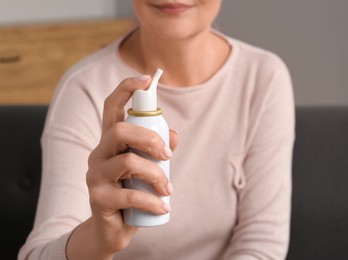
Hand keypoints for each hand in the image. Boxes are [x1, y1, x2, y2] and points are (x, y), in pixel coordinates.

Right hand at [66, 75, 177, 258]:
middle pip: (119, 130)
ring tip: (168, 190)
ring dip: (156, 176)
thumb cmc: (133, 191)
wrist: (113, 228)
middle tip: (167, 156)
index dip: (126, 89)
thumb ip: (159, 150)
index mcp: (110, 142)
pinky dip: (153, 201)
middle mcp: (98, 153)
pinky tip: (163, 207)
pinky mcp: (98, 198)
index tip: (146, 79)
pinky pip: (130, 194)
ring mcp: (94, 175)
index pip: (111, 107)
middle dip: (150, 138)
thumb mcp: (148, 168)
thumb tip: (172, 134)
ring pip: (127, 162)